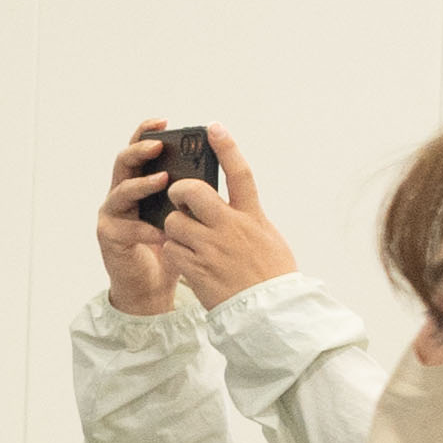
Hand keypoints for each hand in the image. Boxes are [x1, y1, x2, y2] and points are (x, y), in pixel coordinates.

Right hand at [91, 128, 186, 314]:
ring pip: (121, 191)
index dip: (147, 133)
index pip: (140, 151)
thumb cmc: (169, 248)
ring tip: (163, 180)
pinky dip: (145, 229)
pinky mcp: (110, 237)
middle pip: (124, 163)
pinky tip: (163, 232)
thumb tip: (215, 167)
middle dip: (141, 151)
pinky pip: (126, 229)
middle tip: (160, 146)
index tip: (163, 120)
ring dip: (142, 184)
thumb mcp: (182, 214)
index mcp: (139, 183)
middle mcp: (120, 195)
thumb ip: (189, 193)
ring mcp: (112, 215)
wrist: (150, 288)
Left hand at [157, 128, 297, 308]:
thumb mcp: (267, 238)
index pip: (239, 174)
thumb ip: (247, 218)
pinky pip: (171, 250)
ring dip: (175, 228)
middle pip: (192, 191)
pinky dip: (175, 253)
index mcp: (253, 217)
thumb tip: (231, 204)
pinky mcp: (196, 269)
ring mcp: (211, 248)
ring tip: (188, 239)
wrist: (270, 315)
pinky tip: (188, 261)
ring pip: (174, 222)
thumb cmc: (271, 276)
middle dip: (178, 190)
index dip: (226, 148)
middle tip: (179, 196)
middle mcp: (230, 228)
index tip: (213, 127)